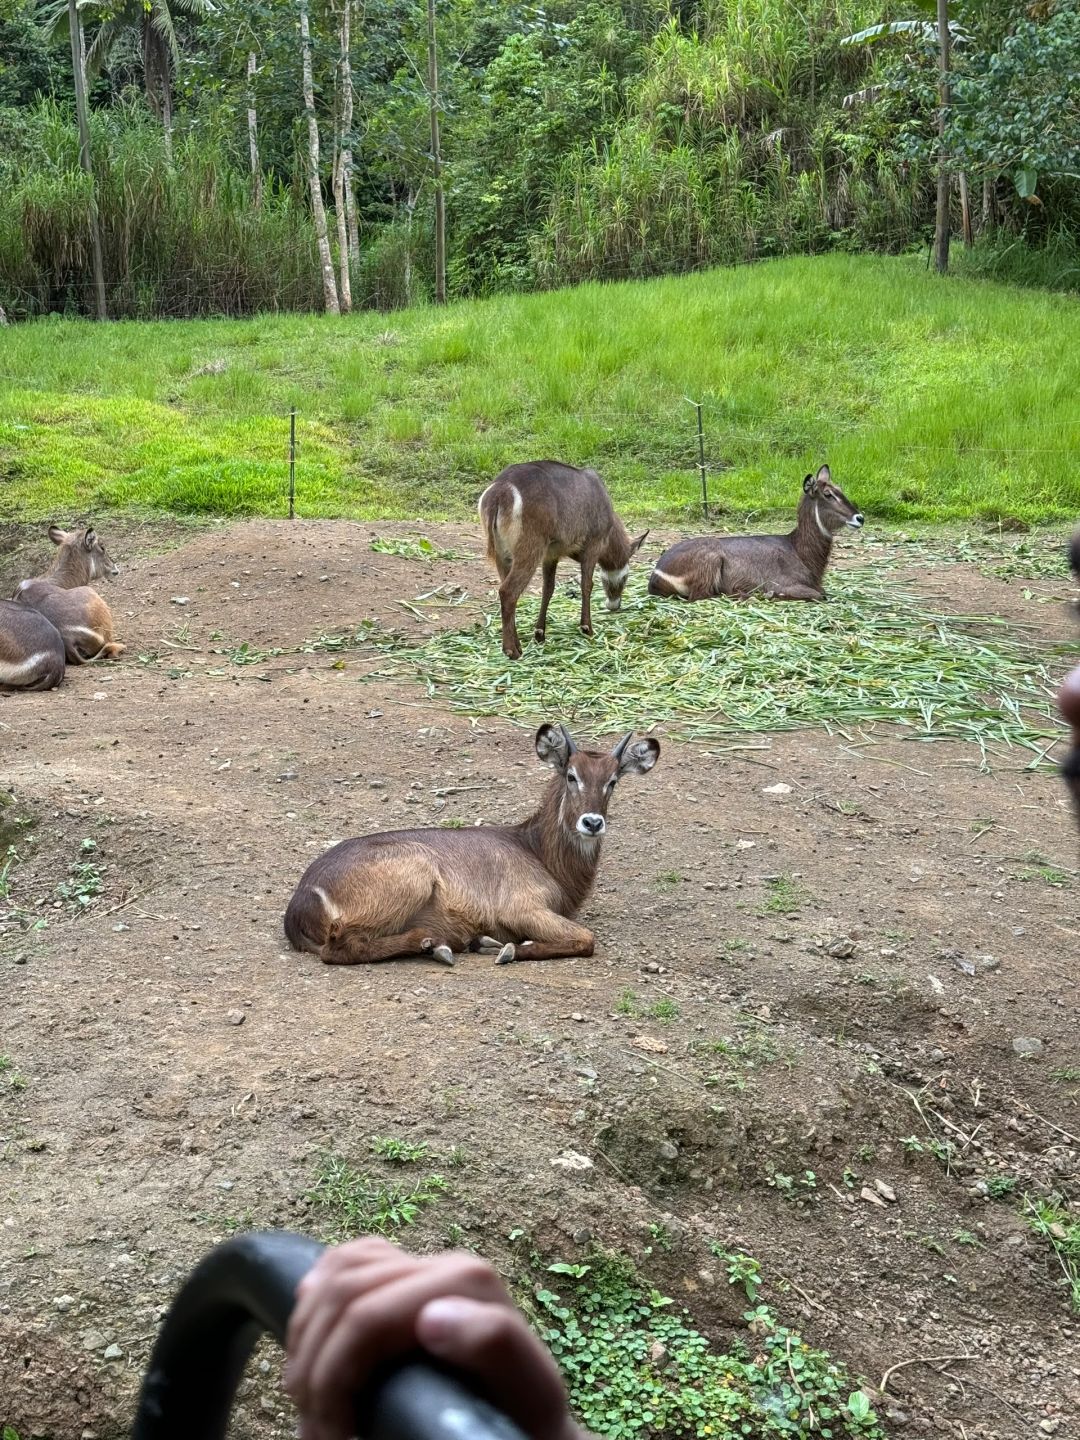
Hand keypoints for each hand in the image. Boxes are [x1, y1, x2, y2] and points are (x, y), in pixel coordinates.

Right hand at [284, 1237, 589, 1439]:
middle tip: (312, 1428)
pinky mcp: (411, 1272)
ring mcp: (426, 1264)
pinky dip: (318, 1291)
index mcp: (470, 1284)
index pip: (366, 1317)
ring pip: (337, 1272)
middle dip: (313, 1364)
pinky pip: (349, 1260)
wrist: (532, 1418)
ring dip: (307, 1334)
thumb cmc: (525, 1416)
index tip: (334, 1438)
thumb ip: (493, 1345)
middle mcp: (446, 1263)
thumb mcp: (527, 1391)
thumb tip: (432, 1316)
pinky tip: (309, 1332)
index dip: (332, 1379)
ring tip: (306, 1396)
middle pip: (344, 1294)